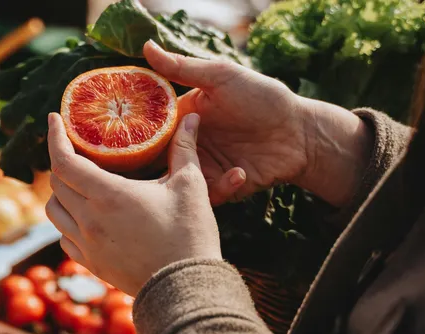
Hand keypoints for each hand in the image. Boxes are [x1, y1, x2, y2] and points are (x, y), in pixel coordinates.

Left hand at [45, 112, 221, 295]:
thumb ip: (184, 148)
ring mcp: (87, 245)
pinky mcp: (91, 264)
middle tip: (76, 149)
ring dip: (61, 193)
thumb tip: (192, 116)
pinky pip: (65, 237)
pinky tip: (85, 216)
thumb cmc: (190, 235)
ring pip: (54, 211)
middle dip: (62, 161)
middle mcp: (89, 220)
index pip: (64, 160)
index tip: (54, 120)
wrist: (186, 288)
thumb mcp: (190, 186)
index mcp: (108, 195)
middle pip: (56, 183)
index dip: (54, 137)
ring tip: (78, 183)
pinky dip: (68, 222)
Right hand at [144, 41, 372, 206]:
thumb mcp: (222, 77)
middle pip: (158, 161)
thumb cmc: (264, 98)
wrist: (301, 133)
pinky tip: (240, 173)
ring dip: (189, 179)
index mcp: (183, 117)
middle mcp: (189, 144)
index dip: (134, 134)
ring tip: (205, 170)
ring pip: (179, 182)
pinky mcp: (221, 188)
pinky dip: (222, 188)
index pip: (148, 128)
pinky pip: (208, 196)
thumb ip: (183, 68)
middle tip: (159, 168)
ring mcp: (204, 167)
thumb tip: (146, 46)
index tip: (124, 139)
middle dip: (156, 166)